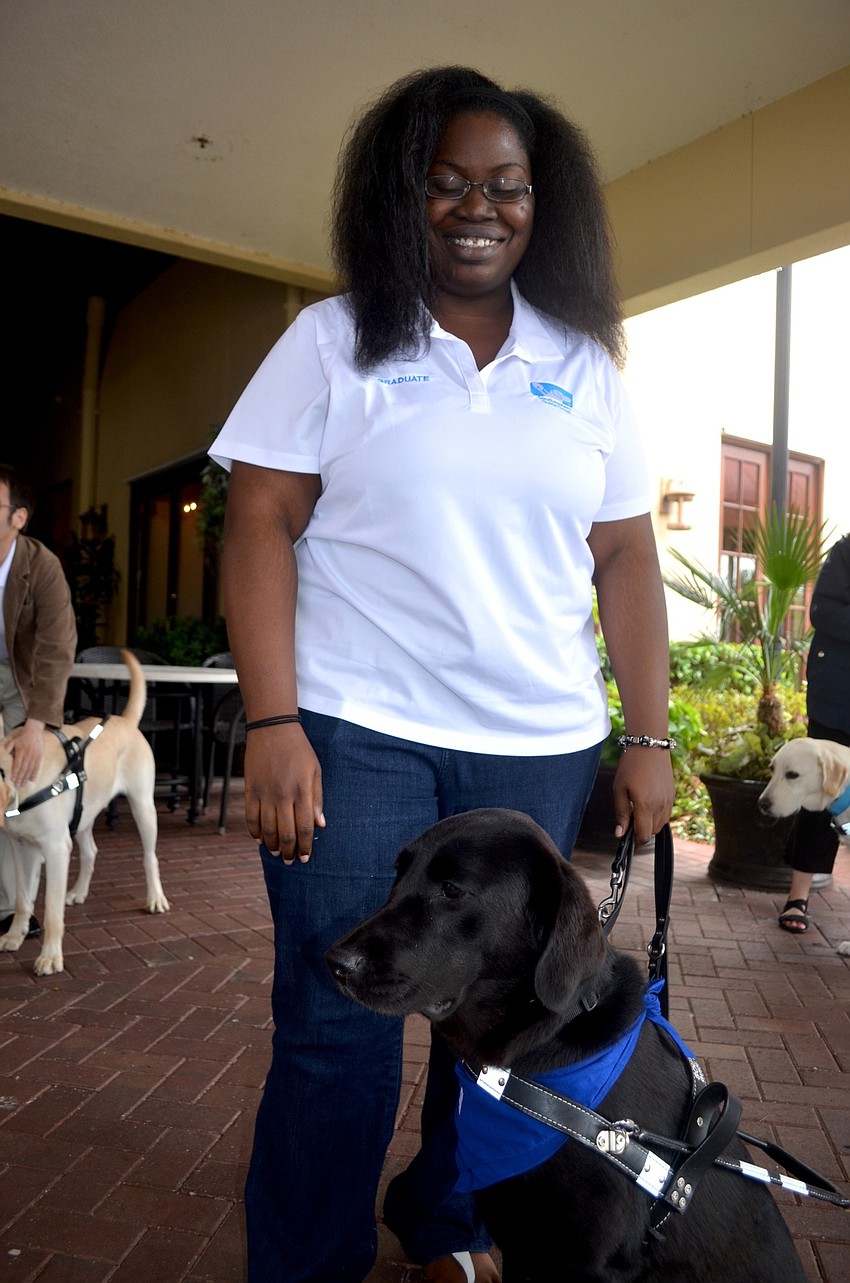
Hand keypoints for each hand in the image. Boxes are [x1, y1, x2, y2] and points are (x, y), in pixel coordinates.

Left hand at [3, 719, 45, 787]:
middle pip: (24, 769)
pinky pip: (37, 767)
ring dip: (26, 778)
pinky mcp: (39, 757)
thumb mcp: (13, 741)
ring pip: (30, 769)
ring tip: (23, 784)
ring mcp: (34, 756)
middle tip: (18, 785)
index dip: (15, 773)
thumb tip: (4, 755)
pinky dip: (34, 774)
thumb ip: (8, 748)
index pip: (17, 765)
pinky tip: (32, 779)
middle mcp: (28, 755)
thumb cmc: (22, 737)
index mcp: (20, 751)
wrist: (34, 732)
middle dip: (20, 778)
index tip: (13, 780)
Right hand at [243, 724, 324, 863]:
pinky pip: (250, 817)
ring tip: (277, 853)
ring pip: (267, 829)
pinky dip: (254, 831)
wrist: (273, 730)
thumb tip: (320, 824)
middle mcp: (283, 795)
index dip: (305, 846)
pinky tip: (259, 839)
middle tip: (291, 861)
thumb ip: (317, 799)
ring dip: (272, 845)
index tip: (305, 857)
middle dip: (290, 851)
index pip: (305, 827)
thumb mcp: (315, 771)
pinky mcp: (250, 790)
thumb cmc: (299, 750)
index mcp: (302, 791)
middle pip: (286, 833)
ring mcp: (265, 794)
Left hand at [611, 749, 674, 845]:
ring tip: (637, 814)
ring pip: (661, 824)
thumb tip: (620, 833)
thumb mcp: (619, 789)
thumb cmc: (631, 765)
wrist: (650, 746)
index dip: (636, 842)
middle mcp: (660, 806)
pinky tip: (647, 806)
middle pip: (653, 832)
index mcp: (645, 805)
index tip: (628, 843)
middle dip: (641, 834)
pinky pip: (666, 814)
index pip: (644, 834)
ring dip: (650, 825)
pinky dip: (657, 817)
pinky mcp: (672, 795)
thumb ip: (621, 813)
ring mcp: (668, 801)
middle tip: (629, 825)